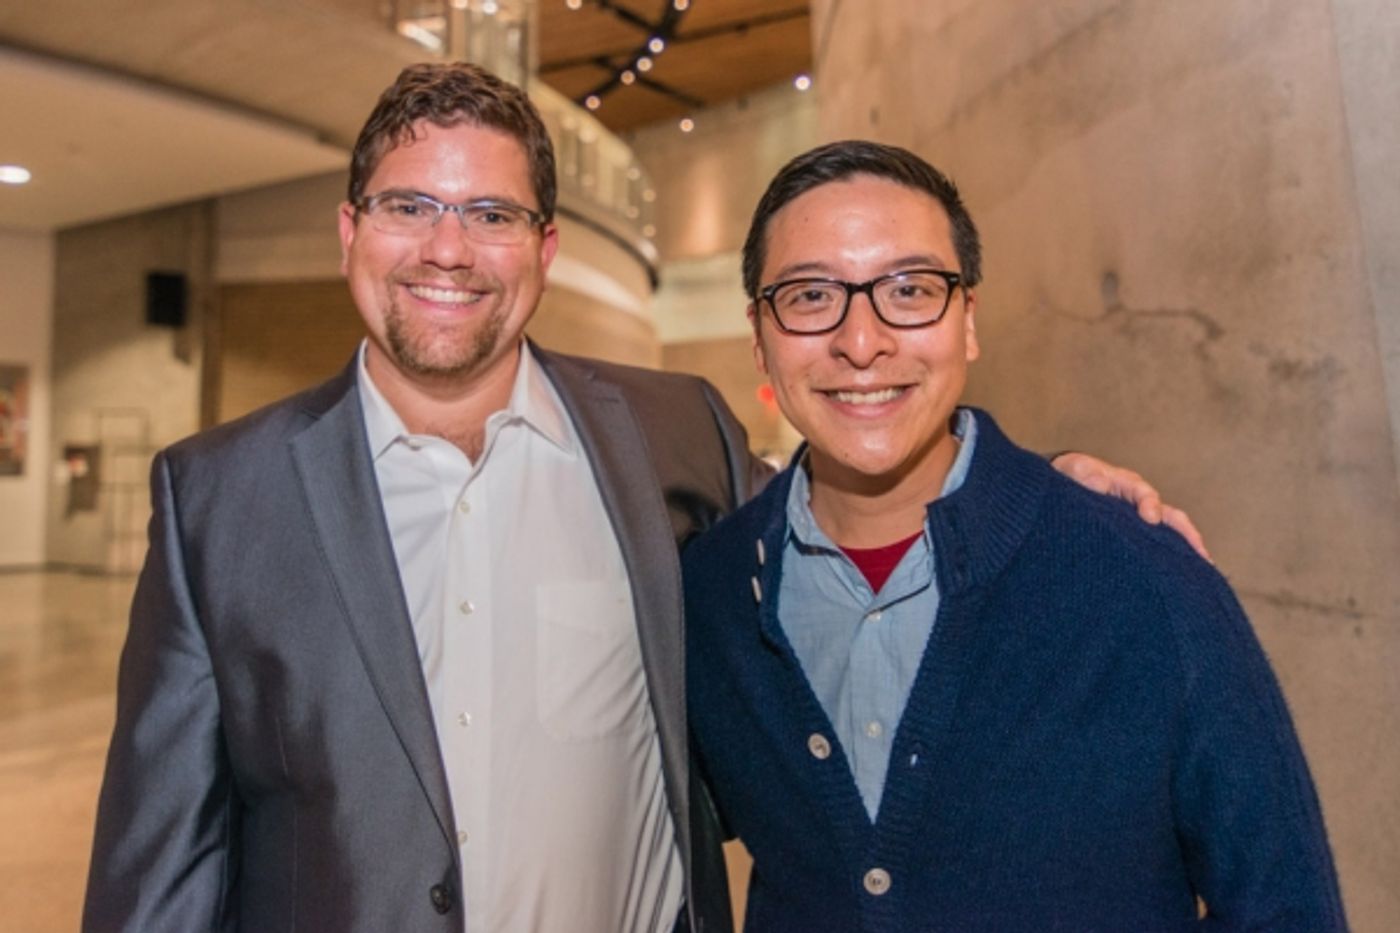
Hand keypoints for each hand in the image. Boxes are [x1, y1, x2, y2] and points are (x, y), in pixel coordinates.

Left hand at [1050, 452, 1209, 561]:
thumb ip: (1084, 474)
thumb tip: (1100, 484)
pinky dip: (1173, 558)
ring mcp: (1140, 521)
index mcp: (1126, 485)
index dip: (1149, 504)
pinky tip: (1184, 576)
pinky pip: (1157, 547)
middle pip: (1170, 516)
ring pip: (1171, 534)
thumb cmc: (1072, 476)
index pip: (1144, 494)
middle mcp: (1141, 503)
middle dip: (1186, 533)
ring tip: (1203, 568)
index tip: (1150, 518)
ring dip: (1187, 549)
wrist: (1065, 485)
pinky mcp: (1135, 537)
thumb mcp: (1073, 469)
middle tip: (1199, 552)